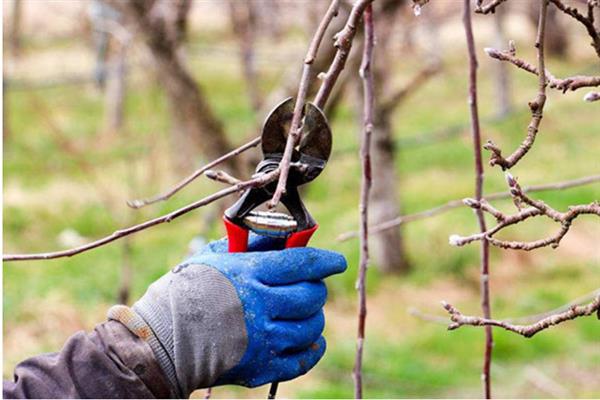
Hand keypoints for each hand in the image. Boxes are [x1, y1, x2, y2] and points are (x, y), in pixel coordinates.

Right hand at [121, 234, 346, 397]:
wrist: (161, 339)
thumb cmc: (186, 290)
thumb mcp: (215, 256)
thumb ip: (252, 245)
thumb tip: (284, 236)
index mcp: (251, 273)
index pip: (304, 263)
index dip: (326, 262)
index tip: (337, 263)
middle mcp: (261, 306)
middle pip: (312, 296)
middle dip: (316, 290)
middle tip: (309, 288)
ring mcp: (263, 339)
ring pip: (312, 327)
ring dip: (313, 318)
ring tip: (303, 313)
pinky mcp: (261, 367)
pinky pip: (303, 360)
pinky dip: (312, 348)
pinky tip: (309, 340)